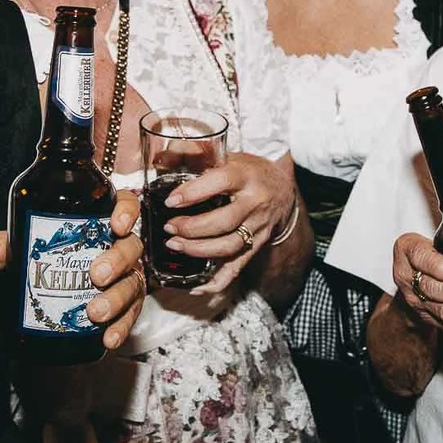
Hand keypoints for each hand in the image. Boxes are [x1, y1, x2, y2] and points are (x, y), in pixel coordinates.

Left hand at [0, 192, 146, 350]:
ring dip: (117, 298)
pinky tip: (108, 337)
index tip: (116, 225)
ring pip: (133, 283)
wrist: (55, 290)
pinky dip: (121, 327)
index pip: (125, 205)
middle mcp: (120, 248)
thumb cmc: (51, 257)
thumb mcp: (28, 246)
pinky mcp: (127, 305)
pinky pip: (130, 315)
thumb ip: (9, 245)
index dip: (126, 211)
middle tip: (97, 275)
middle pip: (131, 247)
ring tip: (95, 311)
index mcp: (101, 224)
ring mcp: (126, 276)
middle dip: (117, 261)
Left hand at [159, 152, 297, 296]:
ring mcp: (258, 228)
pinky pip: (236, 269)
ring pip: (229, 246)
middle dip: (192, 228)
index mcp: (246, 176)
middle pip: (224, 221)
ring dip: (199, 250)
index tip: (171, 201)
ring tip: (175, 245)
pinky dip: (215, 282)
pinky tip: (195, 286)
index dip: (194, 193)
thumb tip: (160, 158)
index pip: (221, 182)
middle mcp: (255, 203)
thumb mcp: (230, 157)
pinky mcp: (256, 247)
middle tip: (169, 227)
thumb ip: (197, 157)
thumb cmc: (250, 171)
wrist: (283, 190)